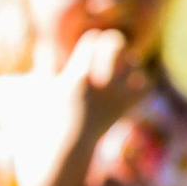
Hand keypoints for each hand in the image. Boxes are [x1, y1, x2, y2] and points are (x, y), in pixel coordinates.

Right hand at [55, 27, 148, 154]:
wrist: (68, 146)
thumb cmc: (50, 118)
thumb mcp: (40, 90)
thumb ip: (43, 69)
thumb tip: (44, 55)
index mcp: (77, 76)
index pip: (94, 39)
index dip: (92, 43)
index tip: (88, 57)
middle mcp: (98, 83)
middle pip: (115, 43)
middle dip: (113, 46)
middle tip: (108, 59)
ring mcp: (115, 96)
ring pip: (134, 61)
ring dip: (128, 63)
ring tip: (118, 74)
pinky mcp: (126, 106)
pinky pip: (145, 84)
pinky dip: (140, 83)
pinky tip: (128, 87)